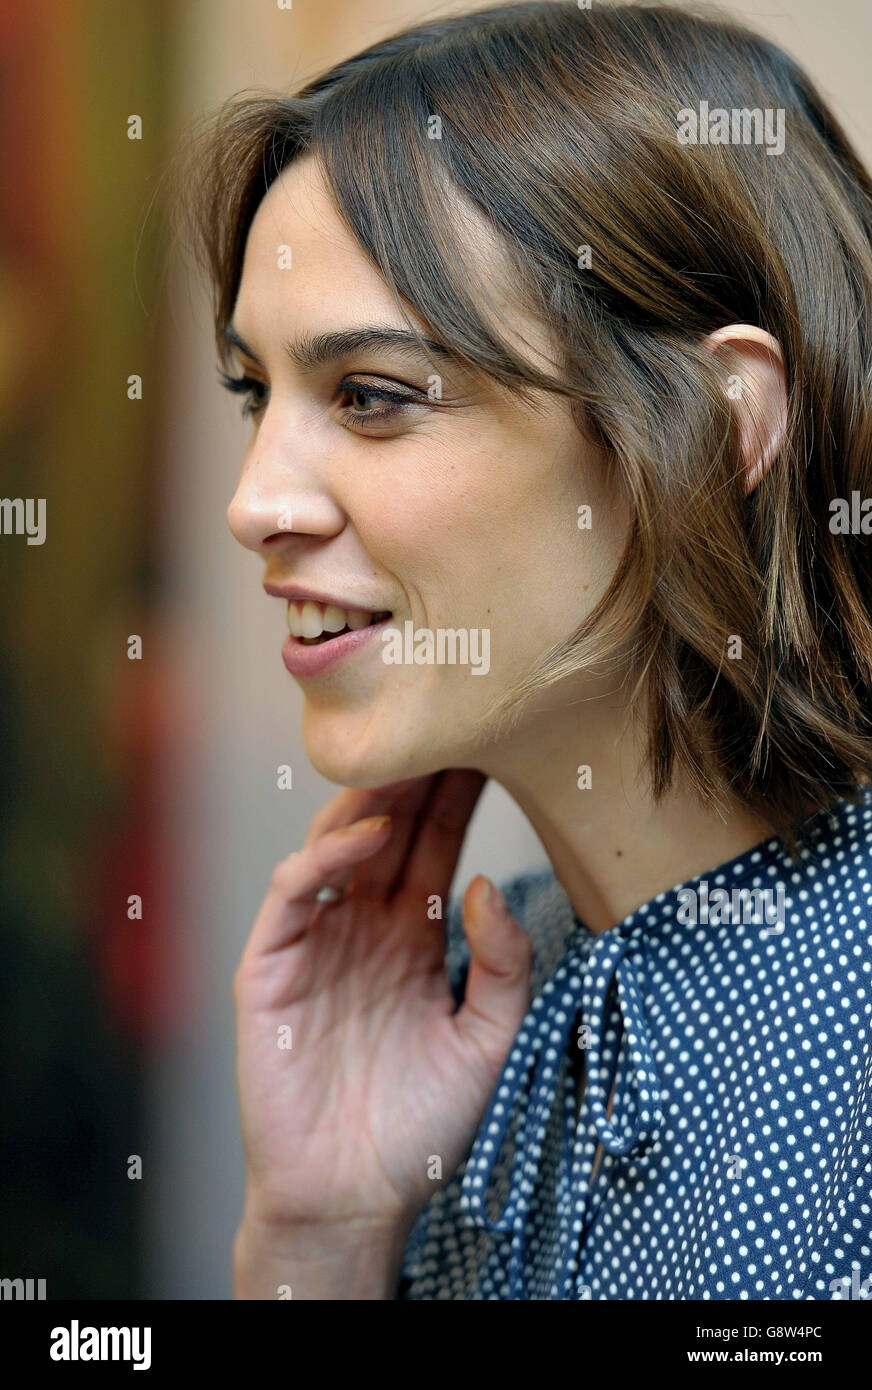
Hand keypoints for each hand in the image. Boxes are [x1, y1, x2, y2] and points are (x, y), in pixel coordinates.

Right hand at [233, 769, 532, 1233]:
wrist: (355, 1196)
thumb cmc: (423, 1124)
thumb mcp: (489, 1040)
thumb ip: (502, 964)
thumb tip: (489, 882)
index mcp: (413, 935)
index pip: (437, 844)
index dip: (460, 796)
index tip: (494, 744)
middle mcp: (364, 924)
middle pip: (391, 829)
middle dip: (418, 776)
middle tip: (451, 719)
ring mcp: (316, 938)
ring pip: (338, 844)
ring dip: (373, 799)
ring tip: (412, 757)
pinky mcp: (271, 963)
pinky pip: (293, 892)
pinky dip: (323, 856)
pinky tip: (365, 835)